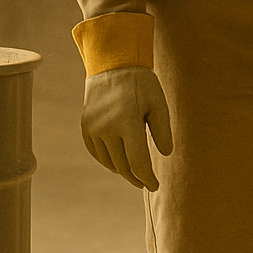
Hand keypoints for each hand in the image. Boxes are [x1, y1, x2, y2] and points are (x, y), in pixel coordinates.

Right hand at [81, 65, 173, 190]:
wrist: (111, 66)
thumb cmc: (141, 83)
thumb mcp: (158, 102)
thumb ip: (163, 129)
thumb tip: (166, 153)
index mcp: (126, 121)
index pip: (137, 161)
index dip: (147, 177)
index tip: (155, 186)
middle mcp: (106, 128)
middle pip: (123, 165)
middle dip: (136, 178)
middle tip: (147, 183)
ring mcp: (93, 129)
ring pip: (109, 162)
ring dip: (123, 171)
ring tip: (136, 174)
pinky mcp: (86, 128)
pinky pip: (97, 153)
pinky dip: (109, 161)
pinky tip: (120, 163)